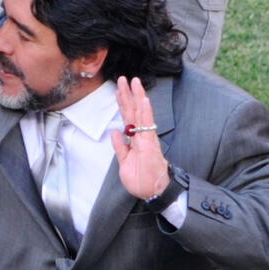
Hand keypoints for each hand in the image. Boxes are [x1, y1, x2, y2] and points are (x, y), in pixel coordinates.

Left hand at [111, 76, 168, 199]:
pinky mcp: (150, 144)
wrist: (153, 192)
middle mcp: (140, 135)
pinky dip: (146, 112)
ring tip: (135, 82)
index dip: (123, 102)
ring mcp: (146, 138)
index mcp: (134, 139)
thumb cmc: (141, 178)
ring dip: (137, 97)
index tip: (119, 88)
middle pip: (133, 111)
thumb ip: (120, 147)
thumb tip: (115, 131)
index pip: (127, 117)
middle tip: (125, 78)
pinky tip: (144, 100)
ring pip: (140, 114)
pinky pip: (147, 125)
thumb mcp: (123, 163)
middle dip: (128, 94)